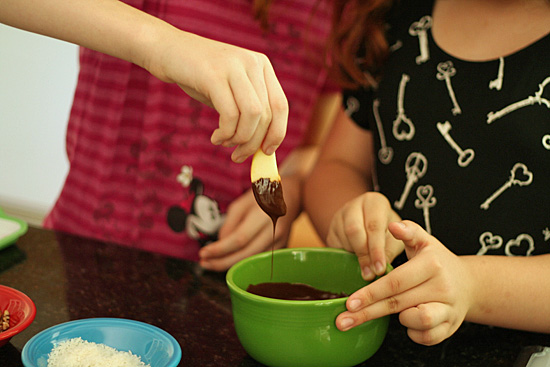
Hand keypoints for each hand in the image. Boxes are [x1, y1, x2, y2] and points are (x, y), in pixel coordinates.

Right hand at [147, 31, 287, 162]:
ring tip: (225, 143)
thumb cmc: (200, 77)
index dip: (277, 133)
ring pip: (252, 115)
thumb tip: (261, 147)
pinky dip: (225, 133)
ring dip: (240, 139)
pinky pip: (230, 114)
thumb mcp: (230, 90)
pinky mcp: (214, 74)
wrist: (167, 50)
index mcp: (262, 65)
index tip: (266, 152)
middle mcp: (252, 63)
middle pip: (266, 114)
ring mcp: (234, 66)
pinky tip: (216, 137)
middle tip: (239, 156)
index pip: (281, 105)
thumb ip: (248, 112)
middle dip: (254, 143)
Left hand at [198, 176, 300, 270]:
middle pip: (246, 254)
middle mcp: (274, 229)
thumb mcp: (242, 203)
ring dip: (230, 264)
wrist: (293, 193)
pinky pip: (259, 258)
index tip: (203, 253)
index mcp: (263, 214)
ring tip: (211, 263)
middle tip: (204, 263)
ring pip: (253, 259)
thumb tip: (220, 244)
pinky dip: (243, 262)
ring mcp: (281, 240)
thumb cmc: (264, 195)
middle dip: (222, 262)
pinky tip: (229, 260)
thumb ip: (230, 224)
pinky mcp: (282, 246)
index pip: (239, 239)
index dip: (220, 249)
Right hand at [326, 192, 403, 279]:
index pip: (373, 225)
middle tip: (370, 274)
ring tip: (366, 271)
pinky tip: (356, 263)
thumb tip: (381, 266)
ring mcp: (340, 216)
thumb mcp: (399, 237)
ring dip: (354, 257)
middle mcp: (354, 205)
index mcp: (374, 202)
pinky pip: (335, 246)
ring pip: (343, 239)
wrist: (375, 227)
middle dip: (363, 255)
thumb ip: (392, 249)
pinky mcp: (331, 230)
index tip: (380, 268)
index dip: (376, 249)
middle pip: (353, 230)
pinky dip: (346, 257)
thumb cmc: (391, 232)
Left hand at [336, 221, 474, 345]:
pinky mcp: (451, 327)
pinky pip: (427, 337)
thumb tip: (392, 225)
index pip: (395, 281)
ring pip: (416, 321)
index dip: (370, 293)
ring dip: (398, 320)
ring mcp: (449, 309)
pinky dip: (414, 333)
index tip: (349, 302)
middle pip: (398, 303)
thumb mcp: (424, 241)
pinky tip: (407, 322)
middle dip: (368, 313)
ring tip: (391, 312)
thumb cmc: (437, 261)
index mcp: (431, 265)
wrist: (469, 283)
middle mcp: (442, 287)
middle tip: (343, 321)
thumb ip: (408, 231)